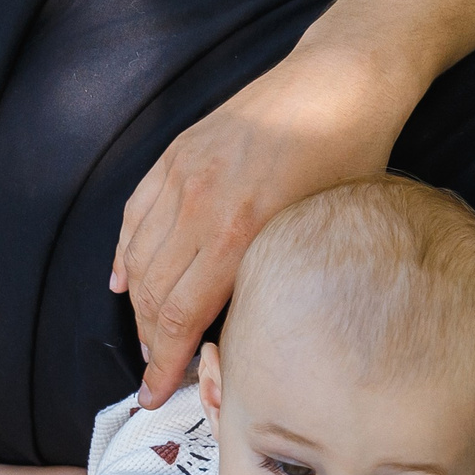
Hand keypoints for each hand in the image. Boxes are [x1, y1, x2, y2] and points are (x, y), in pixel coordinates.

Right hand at [112, 48, 411, 407]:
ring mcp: (183, 174)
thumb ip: (273, 279)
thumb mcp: (317, 235)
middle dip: (150, 341)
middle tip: (154, 373)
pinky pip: (137, 213)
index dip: (164, 362)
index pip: (182, 315)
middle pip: (154, 292)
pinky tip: (124, 280)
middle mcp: (201, 204)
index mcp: (240, 233)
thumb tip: (243, 329)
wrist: (340, 82)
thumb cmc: (350, 161)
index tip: (155, 392)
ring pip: (139, 256)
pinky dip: (126, 252)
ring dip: (137, 304)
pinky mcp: (178, 152)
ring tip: (147, 336)